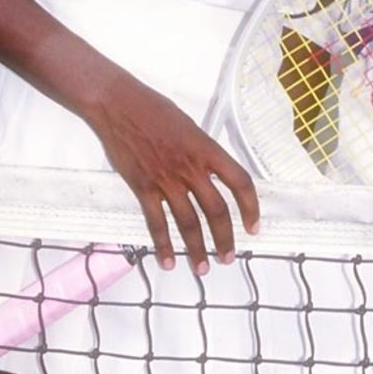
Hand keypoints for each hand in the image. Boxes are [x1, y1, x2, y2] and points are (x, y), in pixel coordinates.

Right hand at [87, 71, 259, 275]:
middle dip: (225, 238)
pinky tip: (168, 261)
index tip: (253, 226)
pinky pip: (156, 223)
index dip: (251, 207)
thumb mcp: (189, 126)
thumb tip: (211, 172)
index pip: (239, 182)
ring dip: (197, 249)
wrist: (119, 105)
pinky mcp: (143, 187)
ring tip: (202, 268)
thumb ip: (202, 152)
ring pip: (188, 222)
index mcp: (206, 149)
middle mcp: (190, 167)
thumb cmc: (154, 110)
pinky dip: (163, 245)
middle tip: (228, 257)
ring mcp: (166, 179)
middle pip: (216, 210)